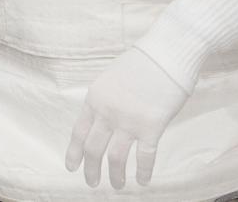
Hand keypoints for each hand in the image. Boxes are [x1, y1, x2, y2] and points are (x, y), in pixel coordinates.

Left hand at [65, 46, 190, 189]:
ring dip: (114, 176)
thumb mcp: (110, 78)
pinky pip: (144, 157)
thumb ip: (104, 100)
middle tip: (92, 182)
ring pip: (115, 158)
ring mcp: (128, 121)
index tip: (72, 167)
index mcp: (95, 99)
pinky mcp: (151, 127)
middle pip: (93, 149)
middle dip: (91, 170)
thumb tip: (102, 121)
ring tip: (116, 185)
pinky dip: (142, 172)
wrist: (165, 53)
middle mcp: (107, 112)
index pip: (79, 132)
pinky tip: (142, 180)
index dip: (74, 153)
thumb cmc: (141, 63)